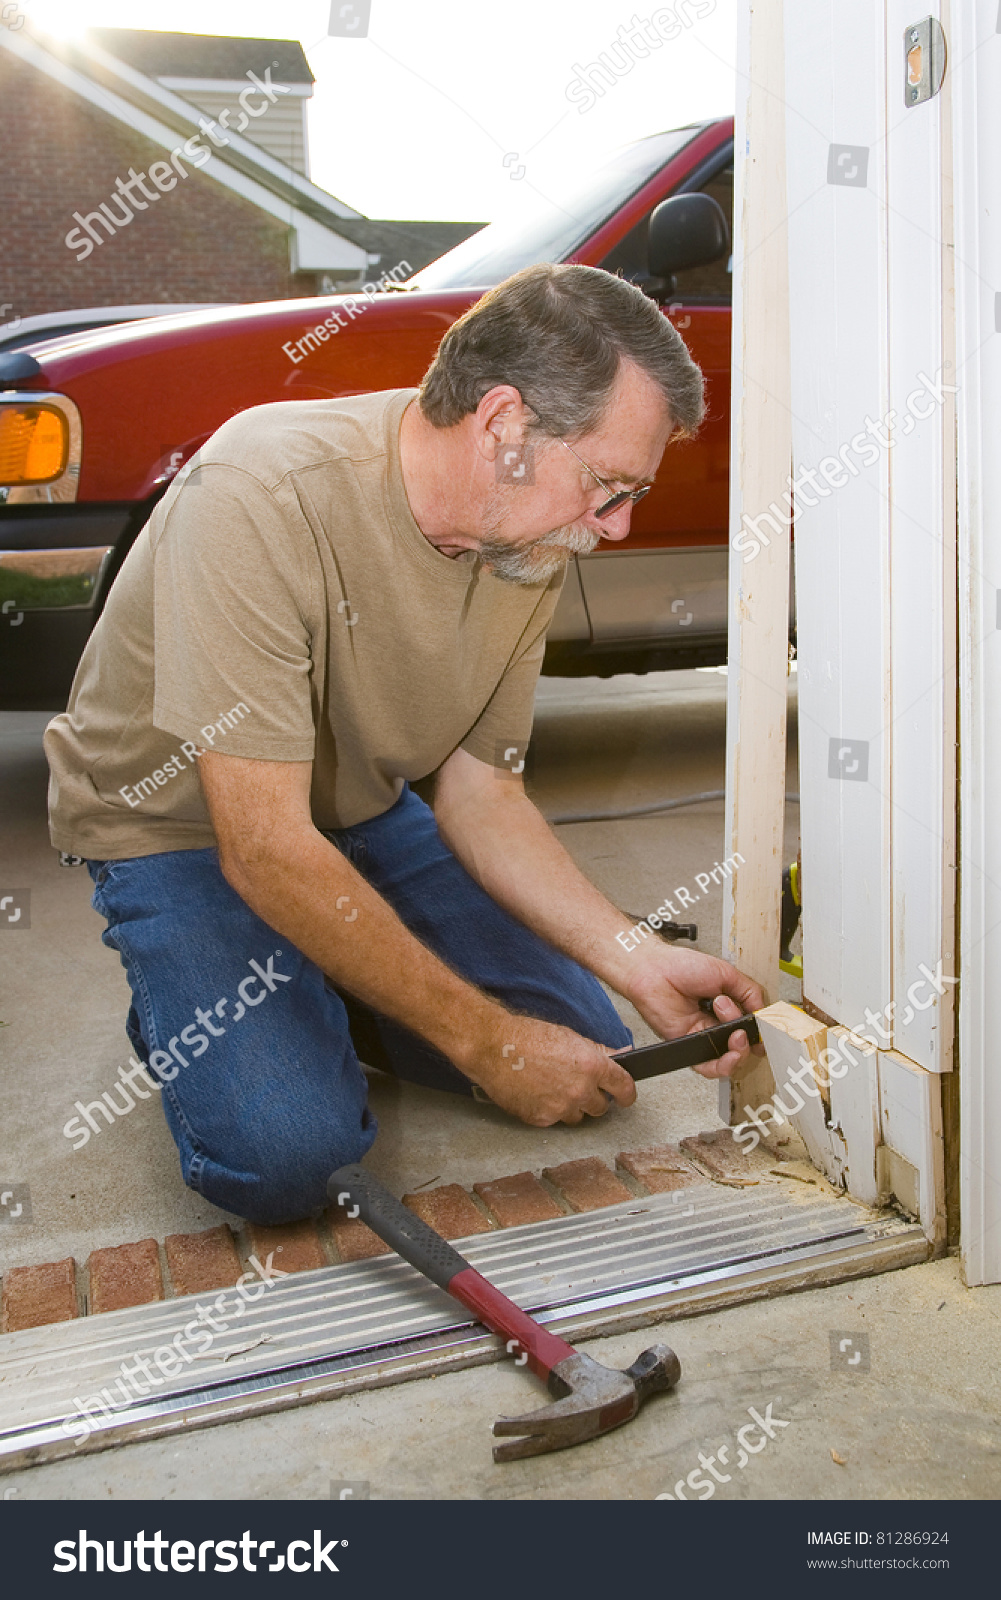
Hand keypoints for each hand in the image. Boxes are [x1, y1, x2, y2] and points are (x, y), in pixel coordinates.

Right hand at [461, 1011, 636, 1126]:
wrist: (494, 1048)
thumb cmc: (528, 1036)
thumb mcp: (570, 1037)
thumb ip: (599, 1052)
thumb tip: (623, 1056)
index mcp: (593, 1066)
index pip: (624, 1088)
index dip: (626, 1095)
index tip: (625, 1098)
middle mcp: (580, 1091)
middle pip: (601, 1108)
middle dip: (593, 1099)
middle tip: (576, 1086)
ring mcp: (561, 1108)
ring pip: (577, 1117)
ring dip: (571, 1107)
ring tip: (552, 1088)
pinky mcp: (541, 1120)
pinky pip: (553, 1121)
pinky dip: (548, 1111)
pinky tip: (536, 1094)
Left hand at [624, 946, 764, 1078]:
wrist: (655, 970)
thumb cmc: (682, 967)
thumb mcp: (727, 974)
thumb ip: (750, 993)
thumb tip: (764, 1012)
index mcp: (728, 1006)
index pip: (751, 1026)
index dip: (762, 1033)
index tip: (769, 1031)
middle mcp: (717, 1023)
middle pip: (744, 1045)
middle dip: (751, 1039)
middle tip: (744, 1026)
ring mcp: (704, 1036)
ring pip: (730, 1058)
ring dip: (739, 1050)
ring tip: (734, 1031)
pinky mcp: (689, 1046)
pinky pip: (709, 1066)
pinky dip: (723, 1064)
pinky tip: (728, 1050)